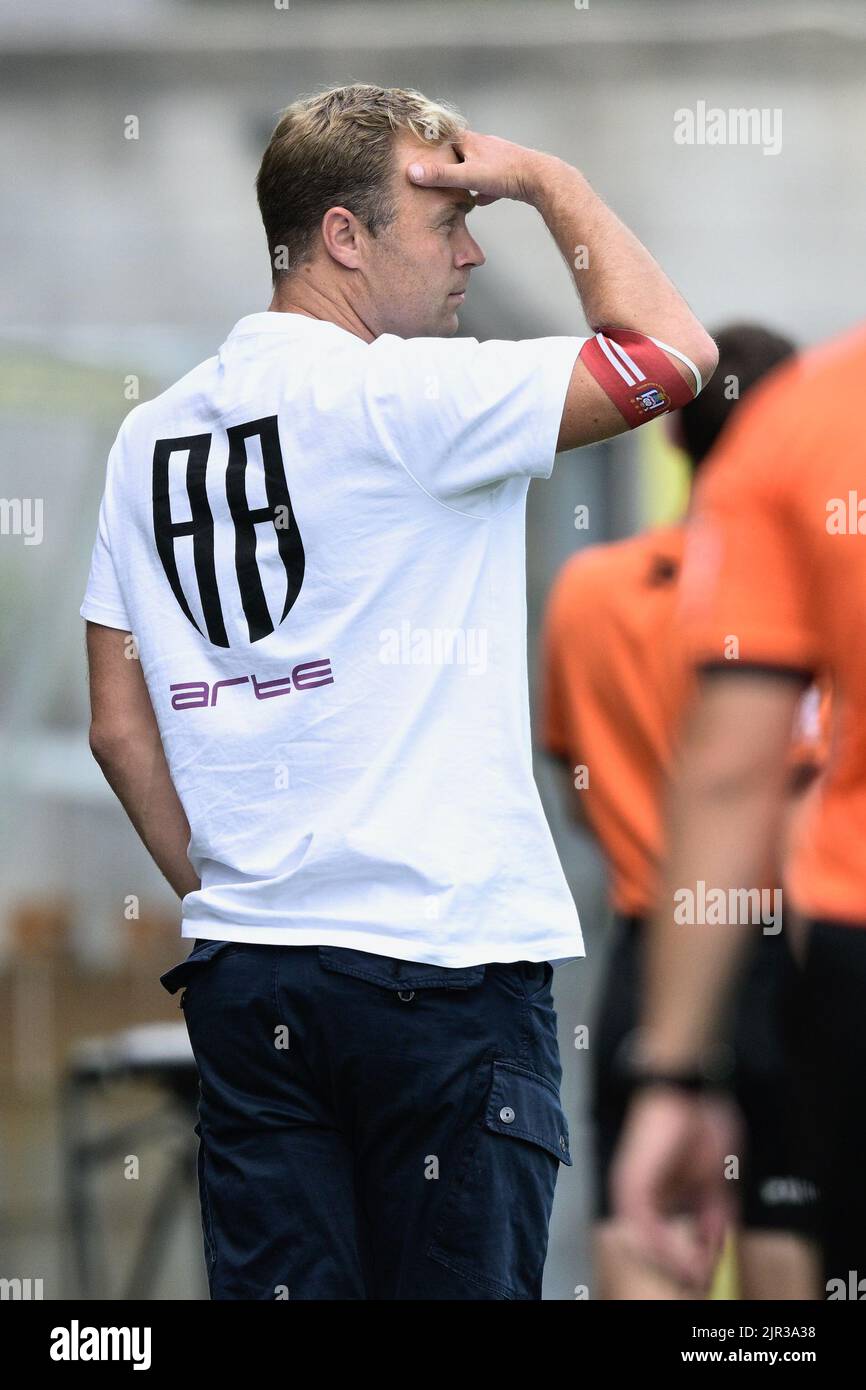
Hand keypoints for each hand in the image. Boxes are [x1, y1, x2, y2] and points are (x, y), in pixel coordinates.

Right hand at [406, 129, 550, 206]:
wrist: (540, 179)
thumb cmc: (505, 173)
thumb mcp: (467, 176)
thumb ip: (440, 176)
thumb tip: (412, 173)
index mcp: (471, 141)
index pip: (446, 134)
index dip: (432, 138)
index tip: (418, 143)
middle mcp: (484, 146)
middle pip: (460, 151)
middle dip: (447, 161)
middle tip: (433, 173)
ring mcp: (497, 159)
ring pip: (475, 166)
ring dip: (465, 176)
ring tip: (454, 189)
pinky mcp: (508, 174)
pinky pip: (490, 182)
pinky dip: (483, 190)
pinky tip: (480, 201)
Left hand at [610, 1087, 741, 1292]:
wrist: (685, 1091)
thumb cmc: (699, 1125)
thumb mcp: (715, 1180)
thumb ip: (714, 1214)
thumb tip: (717, 1245)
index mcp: (657, 1197)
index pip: (671, 1241)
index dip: (693, 1261)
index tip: (712, 1276)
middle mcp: (639, 1198)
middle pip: (658, 1247)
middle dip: (684, 1268)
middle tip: (706, 1283)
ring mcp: (631, 1191)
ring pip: (650, 1243)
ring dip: (677, 1263)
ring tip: (701, 1275)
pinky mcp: (631, 1184)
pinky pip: (645, 1228)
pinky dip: (666, 1247)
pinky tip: (687, 1257)